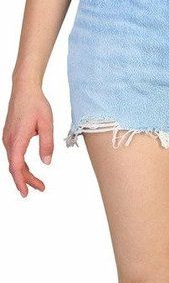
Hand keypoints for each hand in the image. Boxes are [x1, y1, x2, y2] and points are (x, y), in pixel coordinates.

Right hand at [3, 82, 53, 196]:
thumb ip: (47, 144)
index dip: (21, 181)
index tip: (25, 192)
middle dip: (27, 180)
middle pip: (15, 167)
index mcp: (17, 138)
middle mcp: (9, 140)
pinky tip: (29, 170)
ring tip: (39, 184)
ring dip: (25, 174)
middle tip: (41, 188)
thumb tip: (46, 162)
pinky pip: (14, 155)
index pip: (16, 165)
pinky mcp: (10, 136)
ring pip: (14, 162)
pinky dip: (21, 165)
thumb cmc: (36, 104)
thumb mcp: (47, 124)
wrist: (25, 89)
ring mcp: (8, 138)